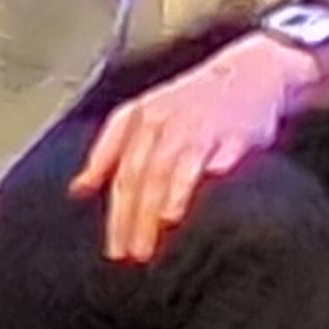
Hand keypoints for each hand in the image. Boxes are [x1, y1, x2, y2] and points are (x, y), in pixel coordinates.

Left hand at [67, 37, 309, 264]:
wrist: (250, 72)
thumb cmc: (191, 102)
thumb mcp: (142, 115)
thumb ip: (108, 151)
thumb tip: (78, 189)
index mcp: (141, 119)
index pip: (124, 176)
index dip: (118, 216)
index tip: (115, 252)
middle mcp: (168, 122)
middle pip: (146, 176)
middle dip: (139, 219)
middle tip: (136, 256)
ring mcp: (203, 127)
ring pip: (177, 168)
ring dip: (168, 200)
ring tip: (162, 233)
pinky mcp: (237, 133)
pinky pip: (221, 157)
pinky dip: (211, 176)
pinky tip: (207, 197)